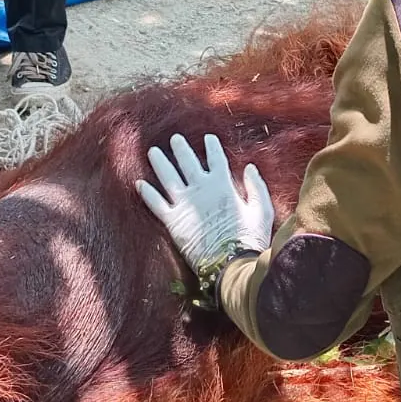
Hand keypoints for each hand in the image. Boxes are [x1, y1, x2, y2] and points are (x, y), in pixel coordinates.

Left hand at [136, 134, 273, 270]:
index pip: (217, 159)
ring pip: (168, 177)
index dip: (212, 146)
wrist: (230, 263)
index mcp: (223, 184)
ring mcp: (185, 204)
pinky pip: (156, 204)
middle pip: (187, 162)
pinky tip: (139, 183)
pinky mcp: (172, 221)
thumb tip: (249, 167)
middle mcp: (201, 189)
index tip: (208, 138)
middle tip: (174, 138)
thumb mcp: (262, 211)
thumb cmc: (250, 239)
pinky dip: (147, 193)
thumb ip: (256, 187)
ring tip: (152, 151)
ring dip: (159, 162)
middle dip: (180, 148)